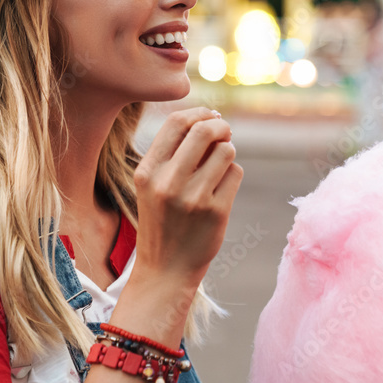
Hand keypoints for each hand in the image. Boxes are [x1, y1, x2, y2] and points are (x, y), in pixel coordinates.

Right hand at [133, 107, 242, 286]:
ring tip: (219, 167)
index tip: (210, 116)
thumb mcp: (153, 185)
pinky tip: (221, 190)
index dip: (199, 113)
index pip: (176, 123)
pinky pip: (235, 173)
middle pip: (205, 130)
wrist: (165, 269)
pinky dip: (232, 175)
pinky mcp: (216, 211)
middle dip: (220, 126)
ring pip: (225, 151)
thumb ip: (173, 153)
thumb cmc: (163, 220)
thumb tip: (210, 118)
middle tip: (225, 133)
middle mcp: (167, 182)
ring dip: (227, 152)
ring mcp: (193, 198)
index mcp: (147, 171)